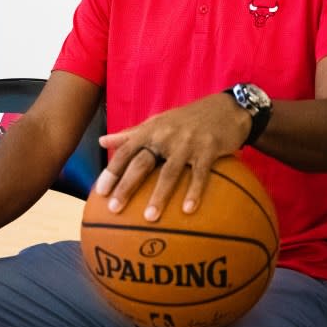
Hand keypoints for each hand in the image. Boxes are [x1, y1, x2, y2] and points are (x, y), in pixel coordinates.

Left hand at [95, 92, 250, 221]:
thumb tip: (102, 142)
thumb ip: (129, 134)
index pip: (125, 151)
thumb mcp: (156, 122)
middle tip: (114, 209)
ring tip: (149, 218)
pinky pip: (199, 174)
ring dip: (159, 196)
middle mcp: (165, 135)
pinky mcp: (209, 150)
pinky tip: (188, 210)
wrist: (226, 108)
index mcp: (150, 130)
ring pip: (169, 172)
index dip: (112, 171)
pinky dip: (194, 192)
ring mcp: (187, 143)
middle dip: (126, 186)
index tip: (100, 192)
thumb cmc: (186, 119)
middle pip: (141, 164)